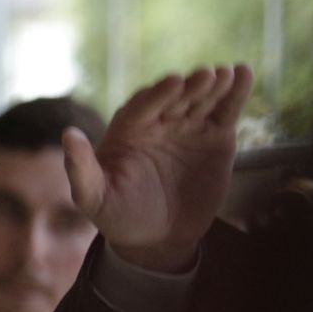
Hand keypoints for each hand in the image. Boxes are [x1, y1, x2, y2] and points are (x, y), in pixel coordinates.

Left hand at [64, 64, 253, 271]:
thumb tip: (67, 134)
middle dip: (189, 87)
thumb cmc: (119, 216)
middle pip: (175, 98)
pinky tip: (245, 74)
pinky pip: (226, 111)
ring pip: (202, 100)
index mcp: (127, 130)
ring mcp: (189, 126)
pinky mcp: (216, 137)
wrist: (157, 238)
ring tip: (228, 74)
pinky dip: (236, 93)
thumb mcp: (93, 198)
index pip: (142, 106)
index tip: (173, 82)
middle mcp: (159, 121)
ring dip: (215, 85)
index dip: (157, 95)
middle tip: (204, 75)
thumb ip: (80, 169)